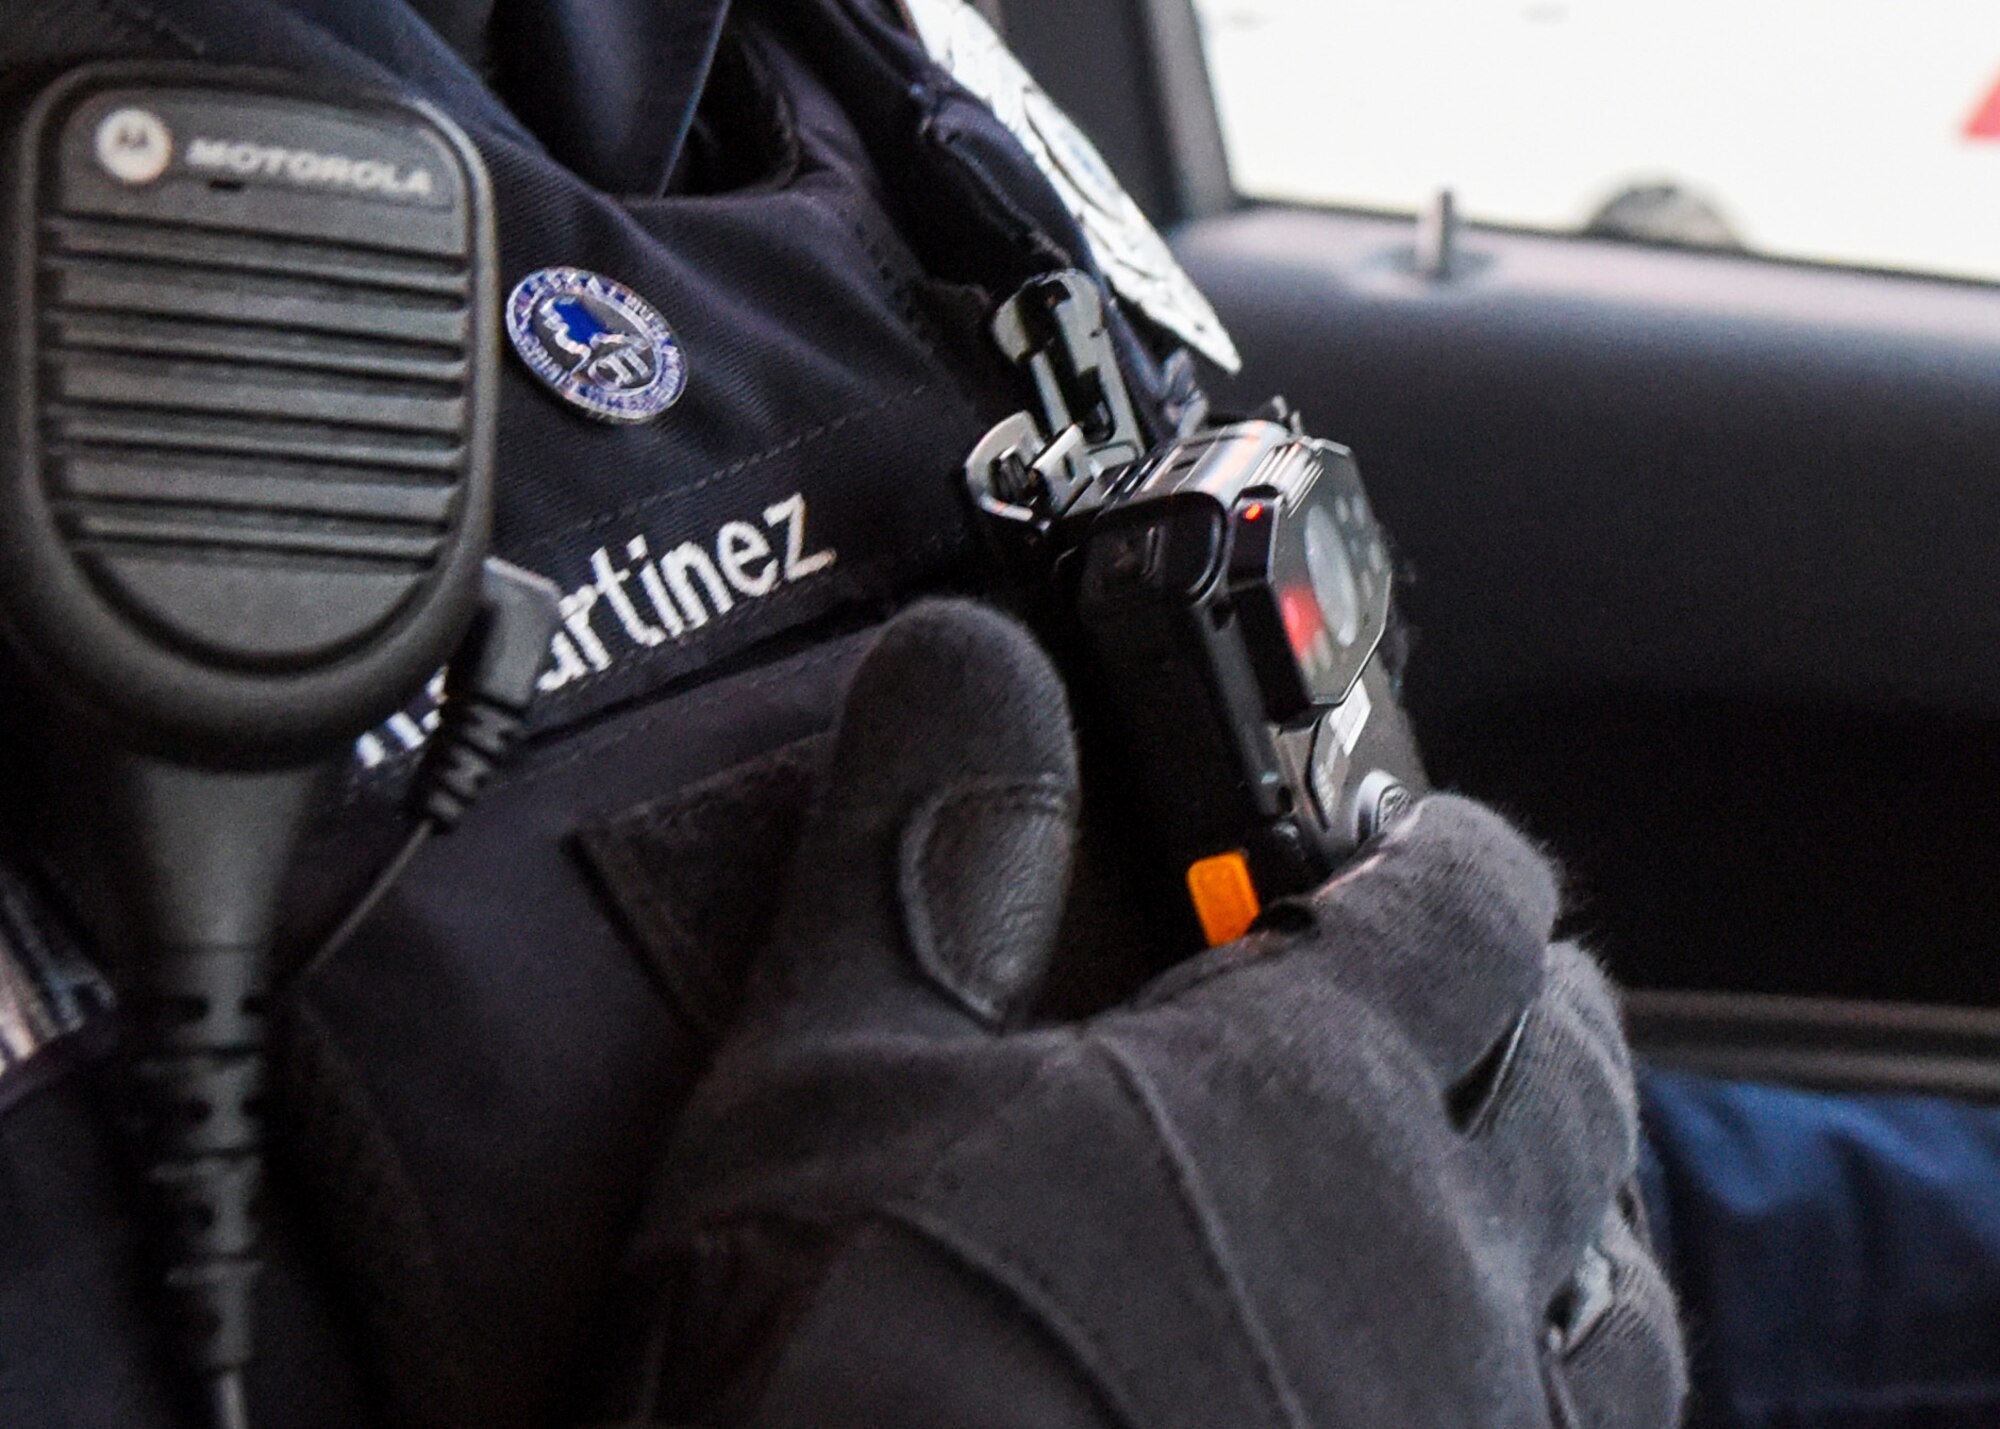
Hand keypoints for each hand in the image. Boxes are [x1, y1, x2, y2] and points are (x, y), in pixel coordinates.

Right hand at [614, 600, 1683, 1428]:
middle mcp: (1444, 1253)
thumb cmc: (869, 1378)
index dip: (1446, 846)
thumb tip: (965, 658)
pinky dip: (1545, 1384)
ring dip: (1570, 1211)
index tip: (1408, 840)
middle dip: (1529, 1007)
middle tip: (1461, 995)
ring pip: (1616, 1282)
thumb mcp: (838, 1070)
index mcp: (1313, 1090)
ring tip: (1493, 1198)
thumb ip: (921, 845)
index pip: (1465, 895)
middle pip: (1575, 1071)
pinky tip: (1451, 1392)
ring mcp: (1470, 1425)